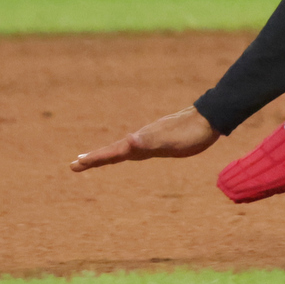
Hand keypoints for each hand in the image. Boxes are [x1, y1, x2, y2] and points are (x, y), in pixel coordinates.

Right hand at [70, 105, 218, 171]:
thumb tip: (128, 140)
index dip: (94, 159)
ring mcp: (150, 138)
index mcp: (140, 141)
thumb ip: (149, 142)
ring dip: (107, 155)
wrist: (210, 118)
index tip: (75, 164)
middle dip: (94, 159)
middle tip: (74, 165)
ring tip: (93, 159)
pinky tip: (128, 152)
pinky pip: (137, 147)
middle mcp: (142, 138)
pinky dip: (126, 151)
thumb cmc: (190, 133)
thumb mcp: (169, 141)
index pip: (112, 152)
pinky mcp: (161, 139)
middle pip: (113, 150)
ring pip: (124, 149)